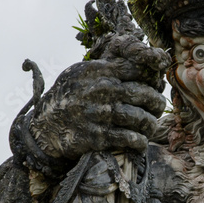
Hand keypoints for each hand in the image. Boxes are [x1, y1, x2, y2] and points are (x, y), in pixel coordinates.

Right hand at [29, 35, 169, 160]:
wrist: (45, 124)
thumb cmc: (68, 94)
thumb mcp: (82, 71)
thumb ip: (107, 66)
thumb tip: (139, 61)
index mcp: (100, 70)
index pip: (139, 68)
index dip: (153, 76)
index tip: (156, 84)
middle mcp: (103, 90)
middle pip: (145, 94)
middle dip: (157, 102)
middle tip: (158, 107)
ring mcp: (101, 114)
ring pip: (141, 118)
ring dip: (151, 123)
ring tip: (151, 124)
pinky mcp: (99, 136)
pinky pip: (130, 138)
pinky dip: (140, 141)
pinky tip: (140, 141)